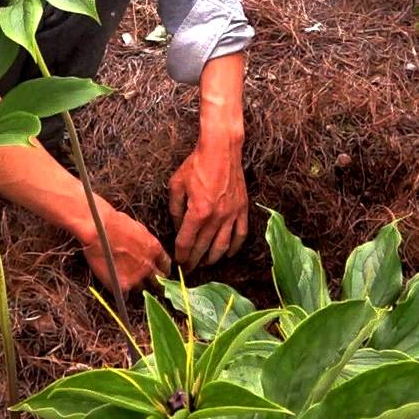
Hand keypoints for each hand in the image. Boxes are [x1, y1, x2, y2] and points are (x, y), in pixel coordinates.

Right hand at [80, 204, 168, 293]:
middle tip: (150, 284)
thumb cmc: (114, 224)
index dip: (162, 270)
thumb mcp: (139, 230)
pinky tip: (117, 287)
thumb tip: (146, 251)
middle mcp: (148, 266)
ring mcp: (136, 277)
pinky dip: (122, 293)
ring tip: (128, 282)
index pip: (166, 265)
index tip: (159, 272)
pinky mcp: (122, 286)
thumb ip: (146, 244)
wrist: (97, 230)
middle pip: (158, 282)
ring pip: (142, 289)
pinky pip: (126, 296)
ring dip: (136, 286)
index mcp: (154, 249)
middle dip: (155, 283)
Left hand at [168, 144, 249, 267]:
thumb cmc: (197, 164)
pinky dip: (235, 247)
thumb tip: (177, 227)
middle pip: (203, 247)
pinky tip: (228, 253)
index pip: (186, 242)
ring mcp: (232, 214)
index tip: (178, 261)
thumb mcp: (177, 185)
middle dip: (194, 261)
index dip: (180, 254)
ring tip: (205, 264)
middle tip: (188, 268)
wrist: (221, 149)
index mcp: (198, 212)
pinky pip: (241, 234)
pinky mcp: (242, 209)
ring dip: (212, 258)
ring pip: (222, 245)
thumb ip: (175, 209)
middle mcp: (216, 217)